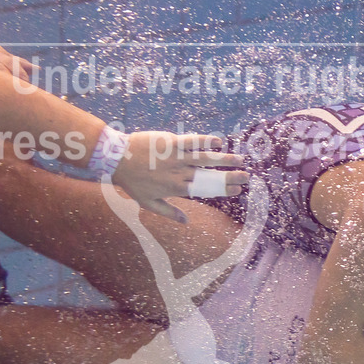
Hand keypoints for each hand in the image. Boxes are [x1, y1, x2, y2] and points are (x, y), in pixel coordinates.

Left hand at [113, 132, 247, 222]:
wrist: (117, 160)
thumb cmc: (132, 182)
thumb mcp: (148, 203)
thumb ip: (169, 212)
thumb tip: (186, 222)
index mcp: (177, 188)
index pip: (206, 190)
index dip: (223, 190)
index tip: (238, 190)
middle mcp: (181, 173)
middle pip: (210, 176)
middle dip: (231, 177)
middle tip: (247, 177)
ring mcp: (177, 157)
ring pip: (206, 158)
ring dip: (224, 159)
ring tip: (240, 159)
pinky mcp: (172, 142)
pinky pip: (193, 141)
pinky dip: (206, 141)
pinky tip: (219, 141)